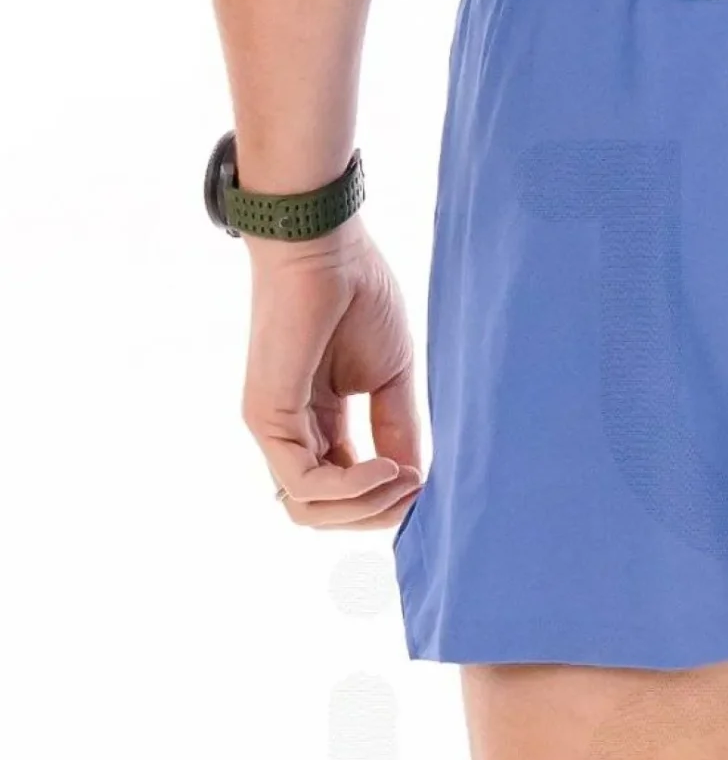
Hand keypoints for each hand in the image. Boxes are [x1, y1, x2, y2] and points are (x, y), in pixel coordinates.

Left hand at [241, 219, 420, 529]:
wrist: (325, 244)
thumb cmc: (357, 294)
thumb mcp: (392, 380)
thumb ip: (398, 433)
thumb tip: (416, 486)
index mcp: (319, 423)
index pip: (344, 492)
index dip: (388, 502)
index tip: (428, 486)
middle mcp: (291, 431)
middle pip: (323, 513)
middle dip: (376, 515)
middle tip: (417, 492)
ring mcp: (274, 427)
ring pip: (308, 511)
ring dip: (365, 508)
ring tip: (403, 480)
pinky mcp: (266, 417)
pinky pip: (304, 484)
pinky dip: (351, 488)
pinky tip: (387, 468)